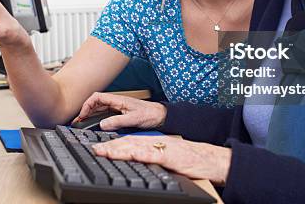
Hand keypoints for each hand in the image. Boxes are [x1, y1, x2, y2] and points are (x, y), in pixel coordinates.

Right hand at [73, 92, 166, 130]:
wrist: (160, 116)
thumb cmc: (150, 114)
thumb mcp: (133, 119)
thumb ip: (117, 122)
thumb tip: (103, 125)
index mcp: (118, 100)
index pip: (97, 97)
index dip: (87, 105)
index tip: (82, 115)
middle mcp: (116, 102)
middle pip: (95, 103)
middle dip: (85, 111)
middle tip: (77, 122)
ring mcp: (117, 107)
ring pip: (99, 108)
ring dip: (89, 114)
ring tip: (82, 123)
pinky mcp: (120, 113)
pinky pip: (104, 113)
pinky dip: (96, 118)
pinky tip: (93, 124)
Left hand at [92, 136, 231, 184]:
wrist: (210, 159)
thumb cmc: (190, 160)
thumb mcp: (167, 158)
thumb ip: (152, 158)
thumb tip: (135, 162)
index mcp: (155, 143)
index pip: (130, 142)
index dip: (113, 144)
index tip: (98, 148)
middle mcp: (157, 143)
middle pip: (129, 143)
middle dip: (110, 146)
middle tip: (94, 150)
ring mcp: (163, 149)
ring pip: (137, 147)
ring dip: (119, 149)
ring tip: (104, 152)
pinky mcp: (171, 157)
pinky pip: (154, 155)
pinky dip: (142, 155)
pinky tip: (131, 155)